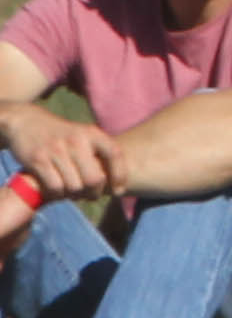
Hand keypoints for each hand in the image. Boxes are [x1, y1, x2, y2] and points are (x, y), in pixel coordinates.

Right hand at [0, 105, 119, 204]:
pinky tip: (59, 191)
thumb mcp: (83, 135)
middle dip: (94, 192)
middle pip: (94, 178)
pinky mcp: (38, 160)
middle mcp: (76, 140)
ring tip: (74, 194)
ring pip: (75, 187)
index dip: (120, 175)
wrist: (26, 121)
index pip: (115, 154)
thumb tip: (117, 183)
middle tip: (91, 195)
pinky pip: (55, 187)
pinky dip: (59, 194)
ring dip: (76, 195)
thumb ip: (99, 152)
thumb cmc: (61, 135)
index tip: (118, 190)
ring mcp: (56, 150)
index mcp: (92, 133)